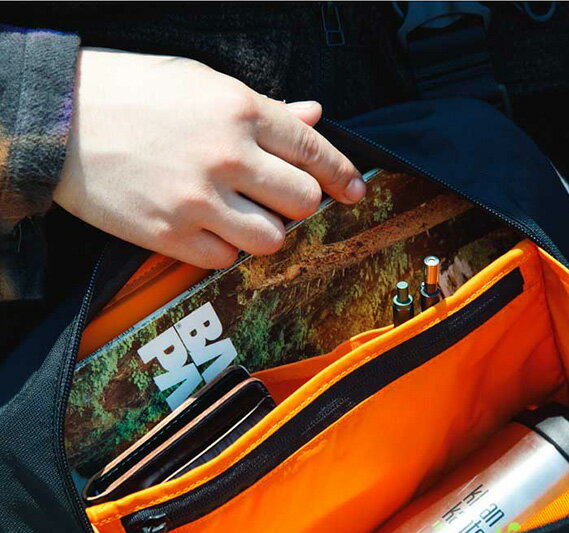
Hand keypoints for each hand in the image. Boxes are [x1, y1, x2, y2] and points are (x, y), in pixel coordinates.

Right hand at [54, 48, 365, 267]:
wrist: (60, 121)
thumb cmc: (132, 95)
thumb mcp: (203, 84)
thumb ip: (266, 110)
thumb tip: (314, 117)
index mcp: (241, 111)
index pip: (314, 150)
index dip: (343, 174)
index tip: (355, 190)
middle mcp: (228, 156)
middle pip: (303, 202)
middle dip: (299, 203)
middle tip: (278, 197)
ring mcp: (199, 200)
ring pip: (272, 239)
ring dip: (264, 230)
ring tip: (238, 213)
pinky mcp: (171, 236)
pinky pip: (226, 259)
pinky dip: (223, 248)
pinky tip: (204, 227)